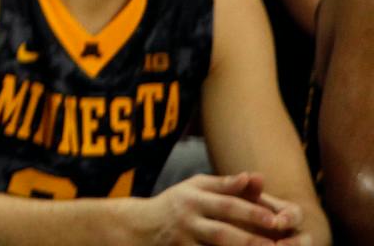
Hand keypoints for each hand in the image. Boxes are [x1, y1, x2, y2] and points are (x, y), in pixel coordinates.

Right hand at [141, 172, 309, 244]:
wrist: (140, 227)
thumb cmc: (177, 203)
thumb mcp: (195, 186)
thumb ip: (225, 185)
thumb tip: (254, 177)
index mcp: (194, 199)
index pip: (226, 205)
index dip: (251, 213)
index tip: (276, 220)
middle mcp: (188, 221)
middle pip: (221, 233)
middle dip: (249, 240)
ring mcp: (183, 242)